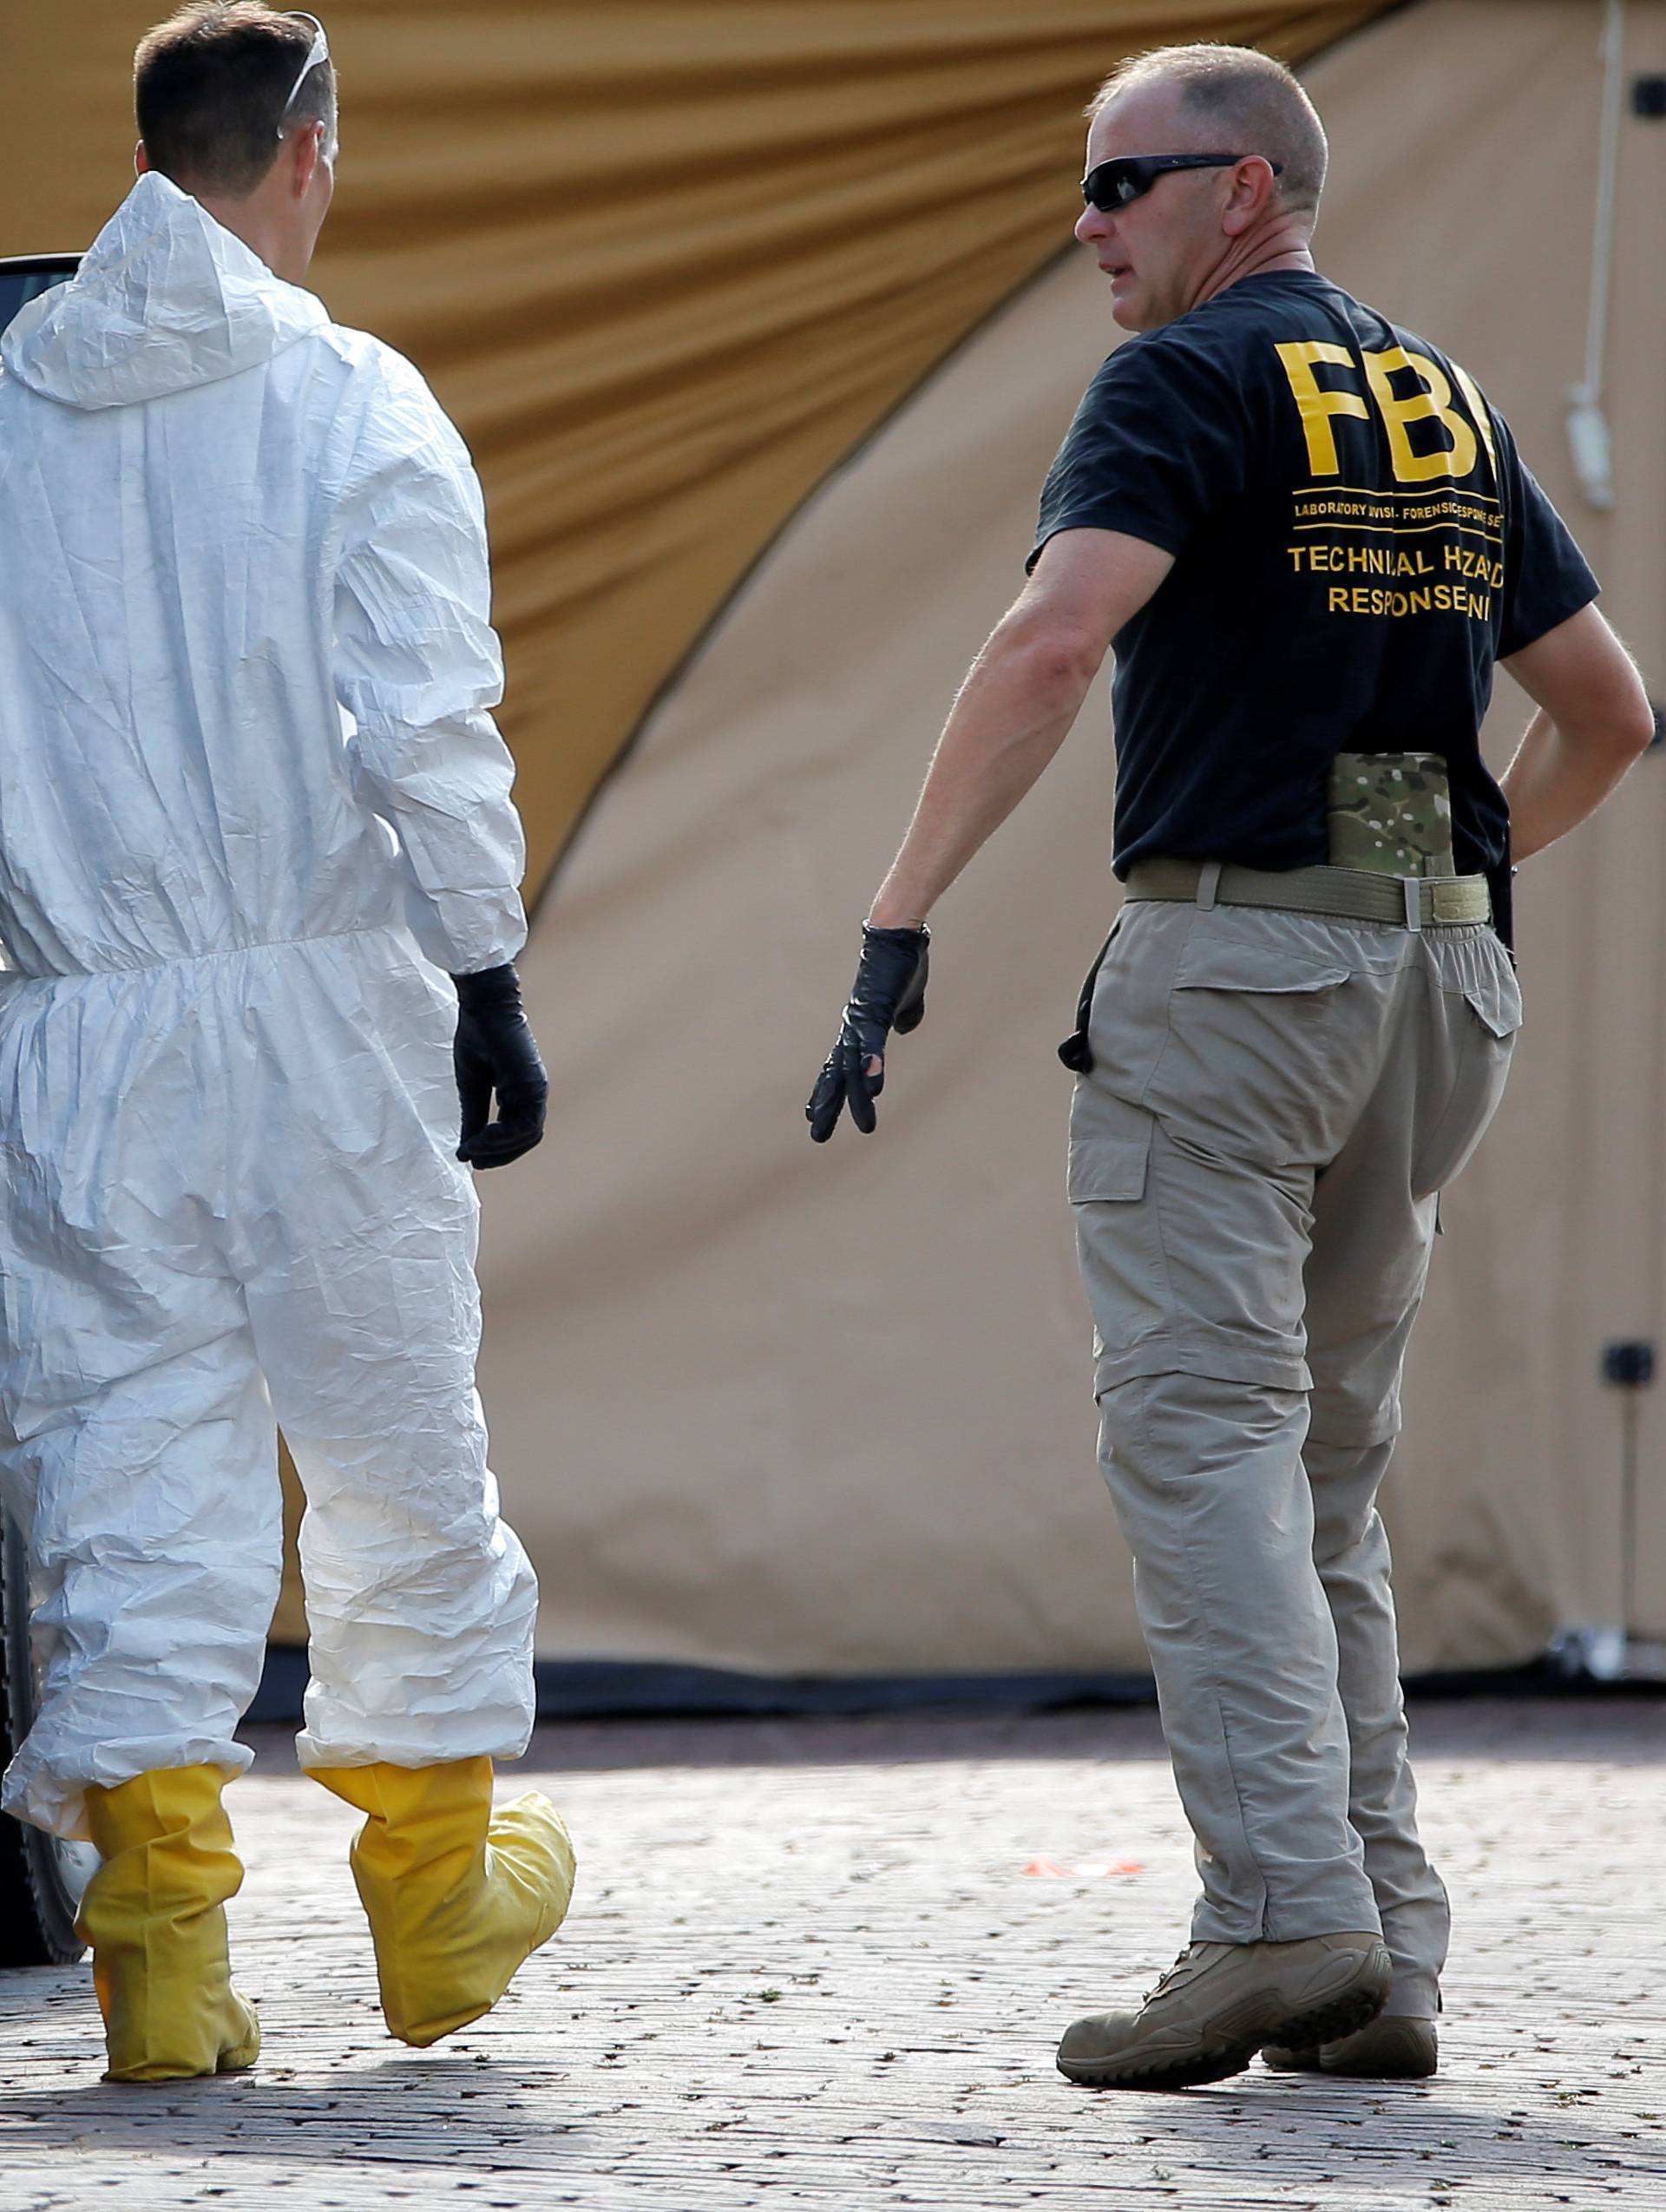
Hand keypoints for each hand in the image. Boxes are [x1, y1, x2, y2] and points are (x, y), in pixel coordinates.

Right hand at [451, 962, 547, 1168]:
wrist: (483, 1008)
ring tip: (474, 1151)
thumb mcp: (471, 1086)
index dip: (496, 1149)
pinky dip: (504, 1137)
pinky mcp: (534, 1085)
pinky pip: (526, 1123)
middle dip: (501, 1155)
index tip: (471, 1156)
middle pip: (527, 1138)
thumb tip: (465, 1150)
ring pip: (528, 1134)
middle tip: (475, 1162)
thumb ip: (473, 1118)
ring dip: (500, 1149)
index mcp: (520, 1093)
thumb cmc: (477, 1039)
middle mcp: (533, 1094)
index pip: (517, 1132)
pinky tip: (482, 1139)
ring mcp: (536, 1090)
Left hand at [806, 924, 928, 1142]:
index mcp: (859, 1031)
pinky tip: (873, 1084)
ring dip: (856, 1096)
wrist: (897, 937)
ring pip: (854, 1067)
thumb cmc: (900, 966)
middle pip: (836, 1075)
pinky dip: (872, 1064)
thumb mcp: (907, 1002)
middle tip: (817, 1137)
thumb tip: (905, 1029)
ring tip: (863, 1124)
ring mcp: (862, 1023)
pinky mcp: (876, 1013)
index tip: (813, 1115)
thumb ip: (904, 1018)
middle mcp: (853, 1031)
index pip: (837, 1068)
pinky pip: (873, 1044)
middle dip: (828, 1106)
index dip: (826, 1092)